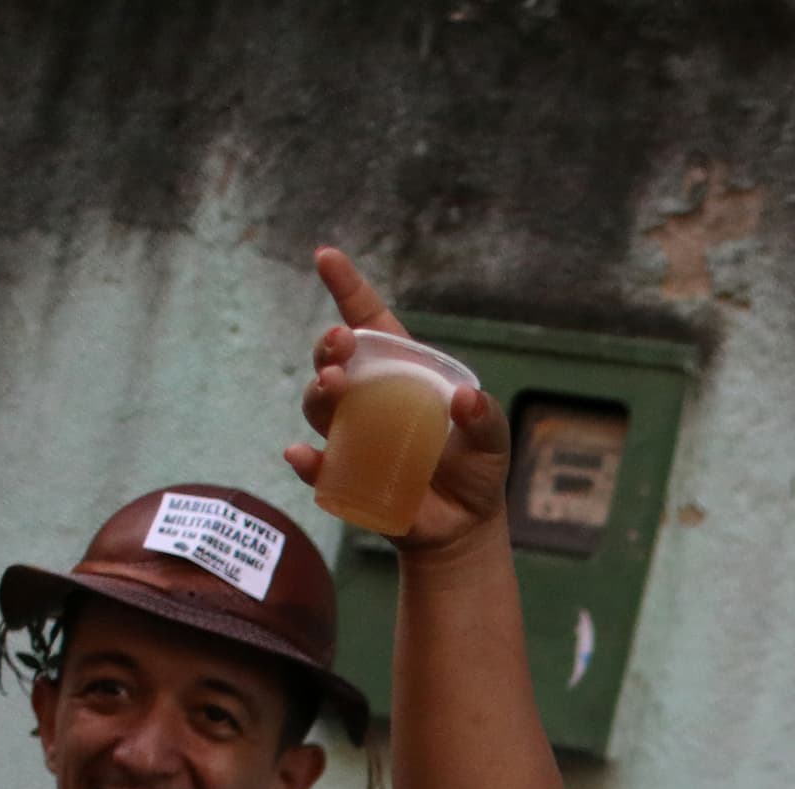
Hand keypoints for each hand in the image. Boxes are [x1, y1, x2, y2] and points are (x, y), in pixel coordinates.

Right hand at [285, 248, 512, 556]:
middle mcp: (368, 399)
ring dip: (320, 392)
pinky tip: (302, 455)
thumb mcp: (493, 440)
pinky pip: (317, 467)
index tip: (326, 256)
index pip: (370, 322)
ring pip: (320, 406)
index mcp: (401, 374)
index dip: (347, 288)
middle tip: (340, 342)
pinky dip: (307, 462)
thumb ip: (486, 419)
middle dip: (330, 346)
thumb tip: (466, 402)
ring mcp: (352, 437)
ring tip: (333, 384)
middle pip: (335, 361)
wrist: (465, 526)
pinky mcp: (345, 478)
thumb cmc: (477, 469)